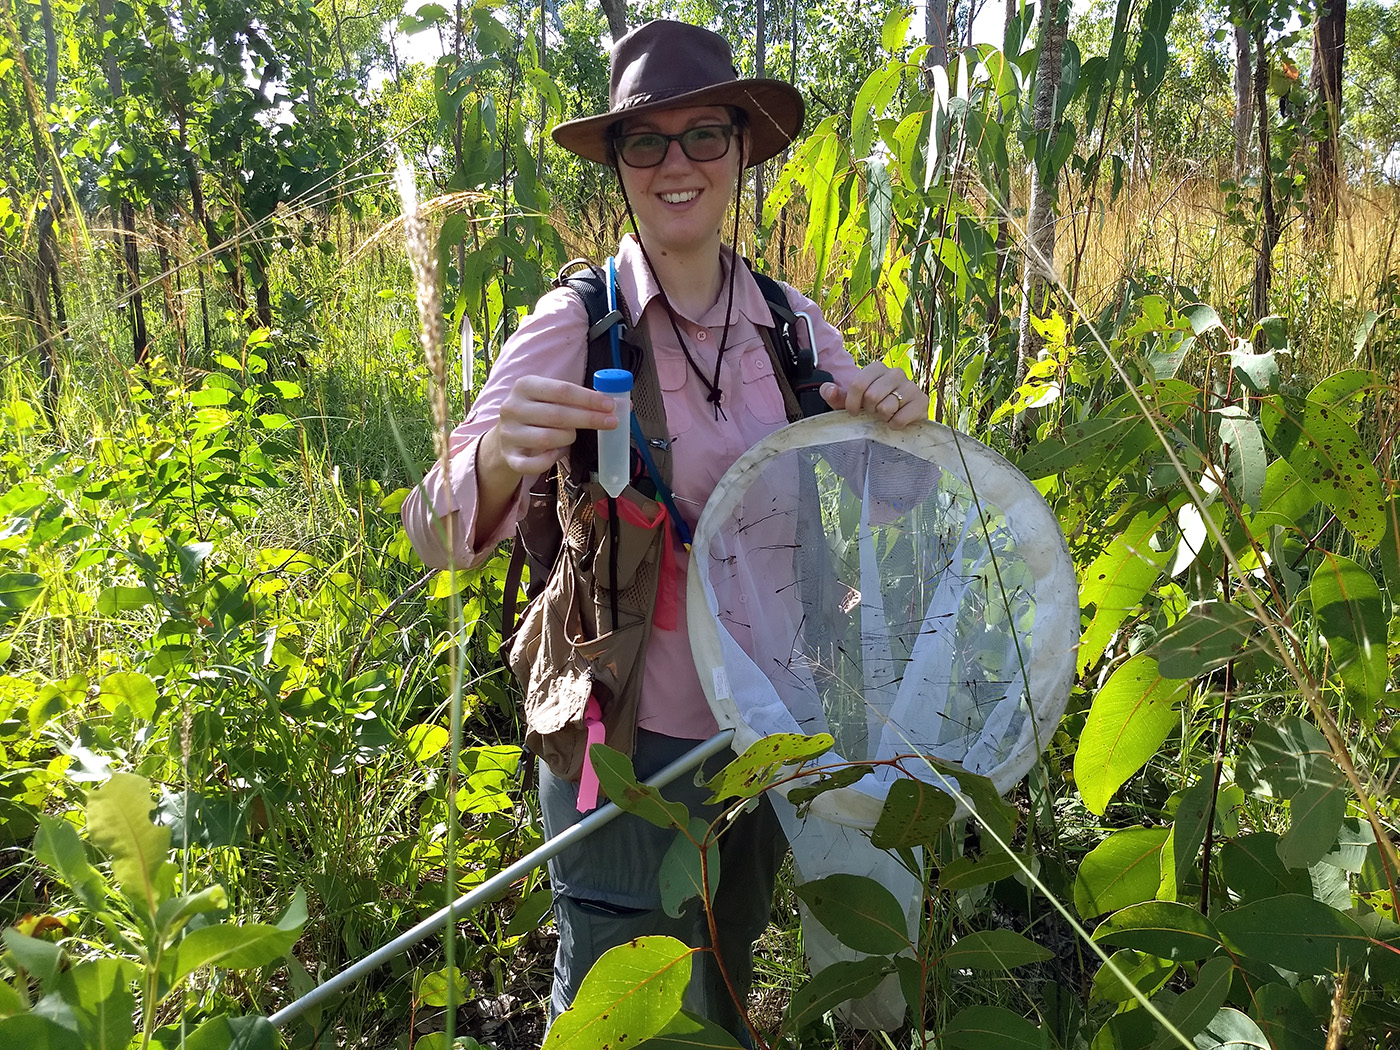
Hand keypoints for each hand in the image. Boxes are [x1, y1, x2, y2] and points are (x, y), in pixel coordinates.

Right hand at [481, 375, 618, 480]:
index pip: (562, 390)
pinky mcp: (509, 457)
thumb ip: (580, 400)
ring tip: (571, 436)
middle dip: (589, 419)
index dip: (589, 399)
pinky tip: (557, 453)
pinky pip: (535, 464)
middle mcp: (513, 407)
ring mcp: (508, 433)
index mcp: (525, 386)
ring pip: (548, 439)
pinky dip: (551, 460)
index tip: (611, 405)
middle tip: (611, 422)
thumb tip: (622, 405)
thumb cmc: (537, 415)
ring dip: (568, 439)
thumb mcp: (551, 399)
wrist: (505, 438)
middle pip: (558, 415)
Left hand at [820, 363, 927, 428]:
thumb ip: (835, 396)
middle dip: (869, 410)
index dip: (852, 403)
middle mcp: (896, 372)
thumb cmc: (870, 407)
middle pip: (872, 396)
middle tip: (873, 412)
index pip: (858, 384)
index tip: (852, 412)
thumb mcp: (849, 402)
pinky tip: (895, 421)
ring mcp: (911, 385)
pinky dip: (894, 424)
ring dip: (882, 418)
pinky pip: (901, 418)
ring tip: (885, 415)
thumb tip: (828, 389)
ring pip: (887, 407)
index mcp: (877, 368)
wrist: (896, 417)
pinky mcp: (922, 401)